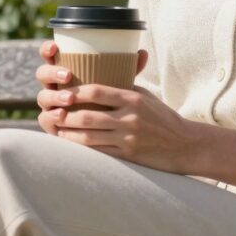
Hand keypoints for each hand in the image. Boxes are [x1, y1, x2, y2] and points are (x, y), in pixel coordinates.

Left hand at [34, 39, 197, 173]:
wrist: (185, 144)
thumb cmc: (162, 117)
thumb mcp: (144, 97)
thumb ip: (121, 89)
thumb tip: (94, 79)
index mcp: (132, 98)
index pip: (96, 91)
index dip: (74, 92)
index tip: (61, 91)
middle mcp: (129, 118)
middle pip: (87, 116)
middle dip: (64, 115)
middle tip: (51, 112)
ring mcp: (128, 138)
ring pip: (88, 137)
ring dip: (67, 133)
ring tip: (55, 129)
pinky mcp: (128, 156)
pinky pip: (98, 152)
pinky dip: (81, 148)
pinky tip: (69, 144)